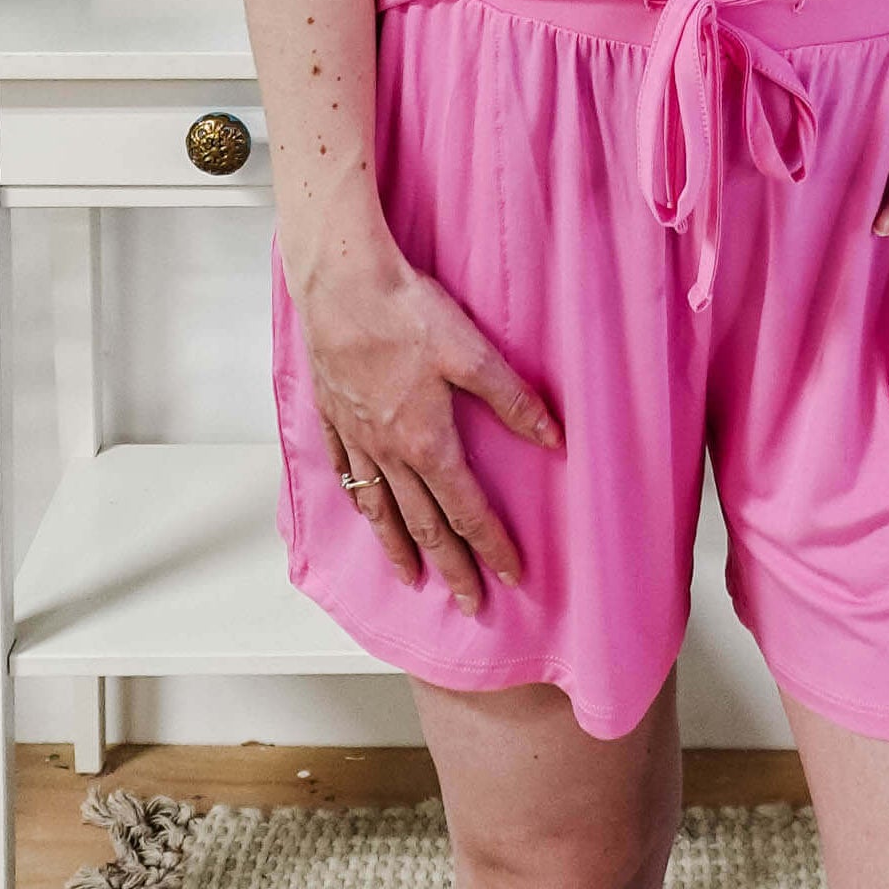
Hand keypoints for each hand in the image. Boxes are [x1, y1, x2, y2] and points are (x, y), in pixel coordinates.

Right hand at [294, 241, 563, 607]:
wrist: (341, 285)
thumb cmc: (405, 312)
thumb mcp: (473, 353)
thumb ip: (512, 399)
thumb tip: (554, 437)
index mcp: (426, 442)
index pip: (466, 509)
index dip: (490, 545)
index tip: (509, 575)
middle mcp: (388, 451)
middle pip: (423, 524)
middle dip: (450, 566)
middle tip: (468, 603)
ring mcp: (357, 438)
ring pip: (380, 509)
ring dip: (398, 547)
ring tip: (410, 578)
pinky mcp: (334, 416)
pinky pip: (347, 472)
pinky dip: (358, 501)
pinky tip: (363, 509)